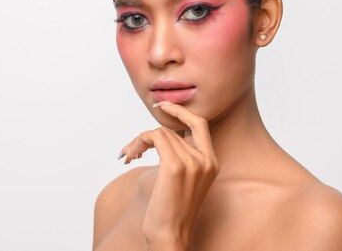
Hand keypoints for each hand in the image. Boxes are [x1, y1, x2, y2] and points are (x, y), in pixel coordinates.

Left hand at [118, 101, 219, 249]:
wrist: (170, 236)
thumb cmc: (171, 211)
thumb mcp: (183, 179)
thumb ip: (181, 155)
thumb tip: (164, 133)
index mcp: (212, 162)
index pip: (200, 123)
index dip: (181, 111)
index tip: (163, 106)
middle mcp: (206, 160)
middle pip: (172, 130)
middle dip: (148, 136)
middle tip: (131, 150)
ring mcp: (192, 162)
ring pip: (160, 133)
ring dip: (139, 141)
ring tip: (129, 156)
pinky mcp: (174, 166)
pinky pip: (155, 137)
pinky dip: (139, 141)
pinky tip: (131, 155)